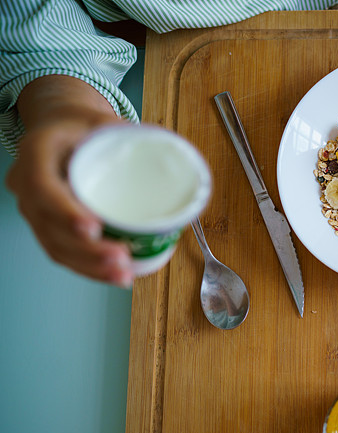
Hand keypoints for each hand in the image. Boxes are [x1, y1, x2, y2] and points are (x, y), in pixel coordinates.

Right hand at [6, 75, 133, 286]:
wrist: (62, 129)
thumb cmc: (84, 126)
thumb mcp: (107, 121)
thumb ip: (137, 135)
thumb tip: (179, 151)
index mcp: (37, 151)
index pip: (43, 186)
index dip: (66, 211)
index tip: (95, 227)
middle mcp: (27, 182)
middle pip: (49, 225)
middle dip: (87, 250)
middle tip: (121, 259)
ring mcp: (34, 207)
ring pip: (55, 245)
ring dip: (90, 266)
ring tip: (122, 275)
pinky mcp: (46, 224)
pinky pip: (61, 251)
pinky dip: (87, 268)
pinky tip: (112, 276)